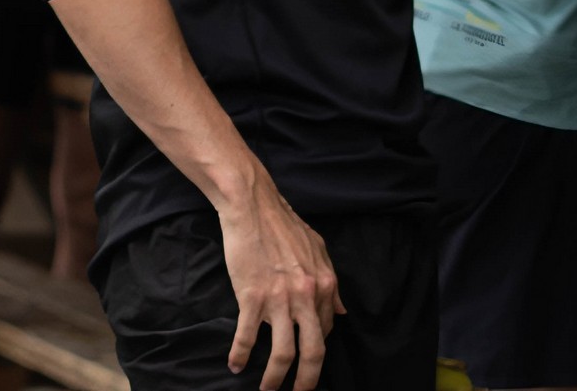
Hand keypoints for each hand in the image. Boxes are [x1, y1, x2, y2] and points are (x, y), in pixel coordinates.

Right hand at [216, 172, 341, 389]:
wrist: (250, 204)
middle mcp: (305, 298)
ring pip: (282, 352)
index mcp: (323, 286)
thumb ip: (331, 283)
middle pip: (312, 352)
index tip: (307, 360)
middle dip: (307, 380)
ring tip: (268, 389)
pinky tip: (235, 365)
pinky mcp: (250, 296)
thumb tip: (342, 313)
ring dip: (275, 378)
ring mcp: (277, 299)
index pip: (325, 330)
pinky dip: (240, 354)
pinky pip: (247, 335)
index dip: (316, 348)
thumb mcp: (318, 249)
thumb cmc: (282, 222)